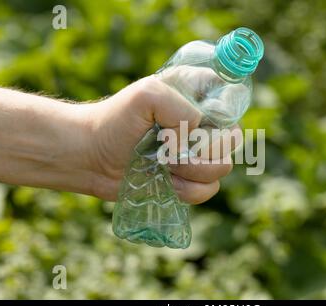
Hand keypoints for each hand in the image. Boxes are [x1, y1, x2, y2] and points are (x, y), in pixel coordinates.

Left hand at [83, 75, 241, 201]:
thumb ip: (180, 108)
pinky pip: (209, 189)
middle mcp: (202, 123)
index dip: (222, 113)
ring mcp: (198, 153)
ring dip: (192, 170)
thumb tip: (194, 140)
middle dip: (205, 148)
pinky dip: (188, 190)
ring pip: (223, 166)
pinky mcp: (190, 180)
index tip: (197, 121)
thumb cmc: (115, 120)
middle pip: (234, 138)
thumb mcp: (146, 96)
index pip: (233, 98)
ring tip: (164, 165)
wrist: (92, 157)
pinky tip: (167, 181)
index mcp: (196, 95)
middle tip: (172, 148)